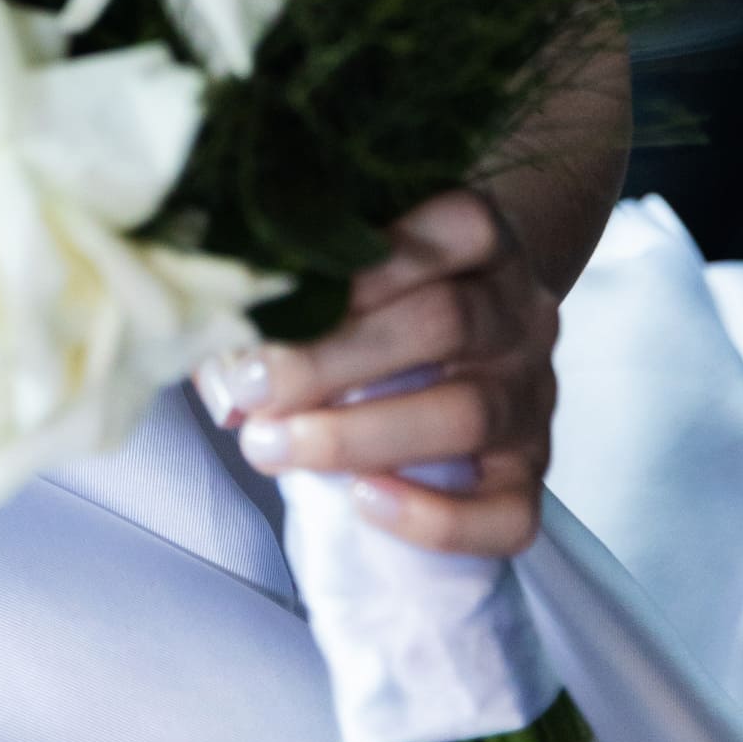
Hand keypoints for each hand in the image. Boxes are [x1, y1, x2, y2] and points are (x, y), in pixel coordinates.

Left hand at [197, 190, 556, 557]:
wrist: (468, 334)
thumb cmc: (383, 293)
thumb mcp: (346, 261)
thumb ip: (290, 283)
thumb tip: (209, 332)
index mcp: (482, 239)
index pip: (459, 225)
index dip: (371, 260)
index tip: (281, 291)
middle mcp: (520, 312)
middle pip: (446, 324)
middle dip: (333, 359)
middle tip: (252, 388)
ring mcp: (533, 395)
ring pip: (469, 415)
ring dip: (357, 436)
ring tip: (269, 448)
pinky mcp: (534, 473)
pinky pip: (509, 512)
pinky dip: (435, 516)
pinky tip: (363, 502)